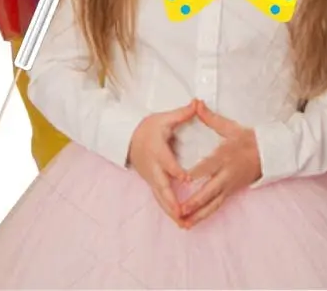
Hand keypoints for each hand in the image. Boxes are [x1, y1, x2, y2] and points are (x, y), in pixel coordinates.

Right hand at [127, 101, 196, 223]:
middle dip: (171, 200)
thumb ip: (182, 114)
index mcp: (157, 150)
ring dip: (171, 211)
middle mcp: (153, 167)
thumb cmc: (149, 127)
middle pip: (162, 186)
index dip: (175, 170)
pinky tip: (179, 222)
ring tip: (183, 224)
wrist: (128, 137)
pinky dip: (168, 211)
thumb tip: (198, 102)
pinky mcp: (151, 184)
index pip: (167, 162)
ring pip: (160, 197)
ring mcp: (151, 178)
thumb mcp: (164, 118)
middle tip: (181, 212)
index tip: (186, 179)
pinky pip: (160, 199)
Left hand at [179, 101, 261, 226]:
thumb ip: (211, 118)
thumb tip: (197, 103)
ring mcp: (229, 186)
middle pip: (210, 191)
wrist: (270, 155)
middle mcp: (227, 175)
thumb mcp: (231, 127)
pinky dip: (205, 215)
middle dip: (194, 202)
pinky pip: (217, 206)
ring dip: (198, 215)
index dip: (196, 173)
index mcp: (225, 157)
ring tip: (183, 223)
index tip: (182, 179)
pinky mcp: (231, 192)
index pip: (209, 166)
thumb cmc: (249, 139)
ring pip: (213, 204)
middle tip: (179, 210)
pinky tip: (193, 222)